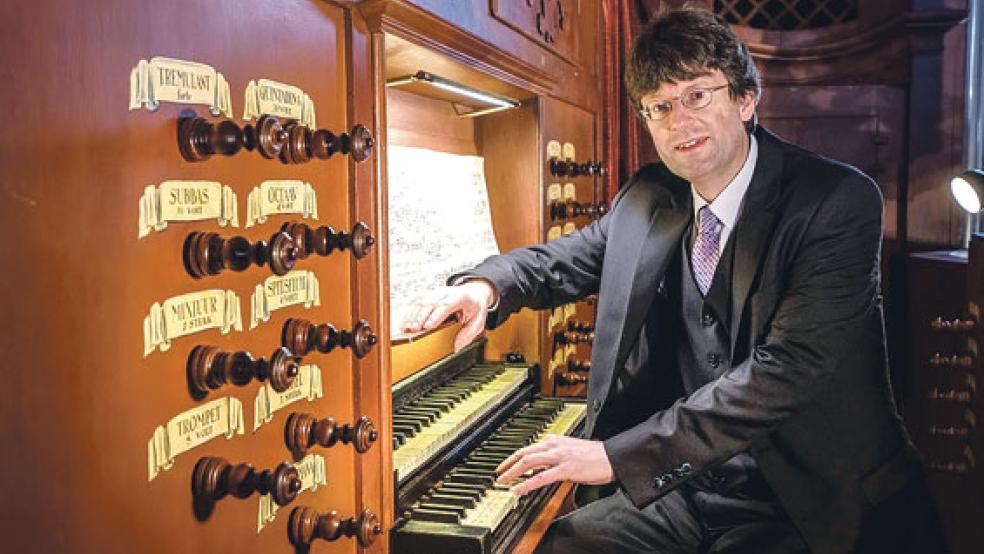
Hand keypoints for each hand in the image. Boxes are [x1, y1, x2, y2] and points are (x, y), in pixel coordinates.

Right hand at [401, 280, 494, 350]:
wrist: (474, 292)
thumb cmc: (475, 307)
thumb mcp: (478, 322)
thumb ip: (468, 334)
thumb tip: (456, 347)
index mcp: (462, 297)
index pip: (447, 305)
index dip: (436, 315)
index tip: (428, 326)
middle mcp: (447, 292)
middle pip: (431, 302)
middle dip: (421, 316)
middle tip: (414, 330)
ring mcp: (437, 292)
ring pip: (421, 301)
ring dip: (413, 314)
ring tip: (407, 328)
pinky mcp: (429, 294)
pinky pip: (416, 301)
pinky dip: (409, 311)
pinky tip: (405, 322)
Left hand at [495, 435, 614, 495]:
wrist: (612, 457)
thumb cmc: (594, 456)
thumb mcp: (570, 452)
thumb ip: (553, 457)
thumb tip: (539, 468)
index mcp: (555, 440)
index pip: (529, 448)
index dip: (514, 458)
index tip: (505, 466)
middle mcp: (554, 445)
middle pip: (524, 453)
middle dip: (508, 464)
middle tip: (498, 474)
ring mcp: (559, 456)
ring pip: (529, 462)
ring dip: (512, 473)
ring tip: (503, 482)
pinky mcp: (565, 469)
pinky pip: (541, 477)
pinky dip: (526, 483)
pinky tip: (519, 489)